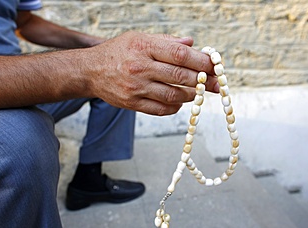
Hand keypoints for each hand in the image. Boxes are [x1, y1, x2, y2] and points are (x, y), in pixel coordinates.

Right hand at [84, 31, 218, 115]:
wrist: (90, 71)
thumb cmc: (118, 52)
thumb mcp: (139, 38)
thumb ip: (166, 41)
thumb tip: (192, 44)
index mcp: (144, 47)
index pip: (180, 54)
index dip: (201, 61)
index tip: (215, 66)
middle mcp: (140, 67)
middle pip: (180, 76)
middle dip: (203, 81)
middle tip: (217, 84)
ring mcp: (136, 87)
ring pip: (173, 95)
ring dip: (191, 95)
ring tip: (198, 93)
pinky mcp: (132, 103)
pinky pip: (161, 109)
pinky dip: (175, 106)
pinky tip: (180, 101)